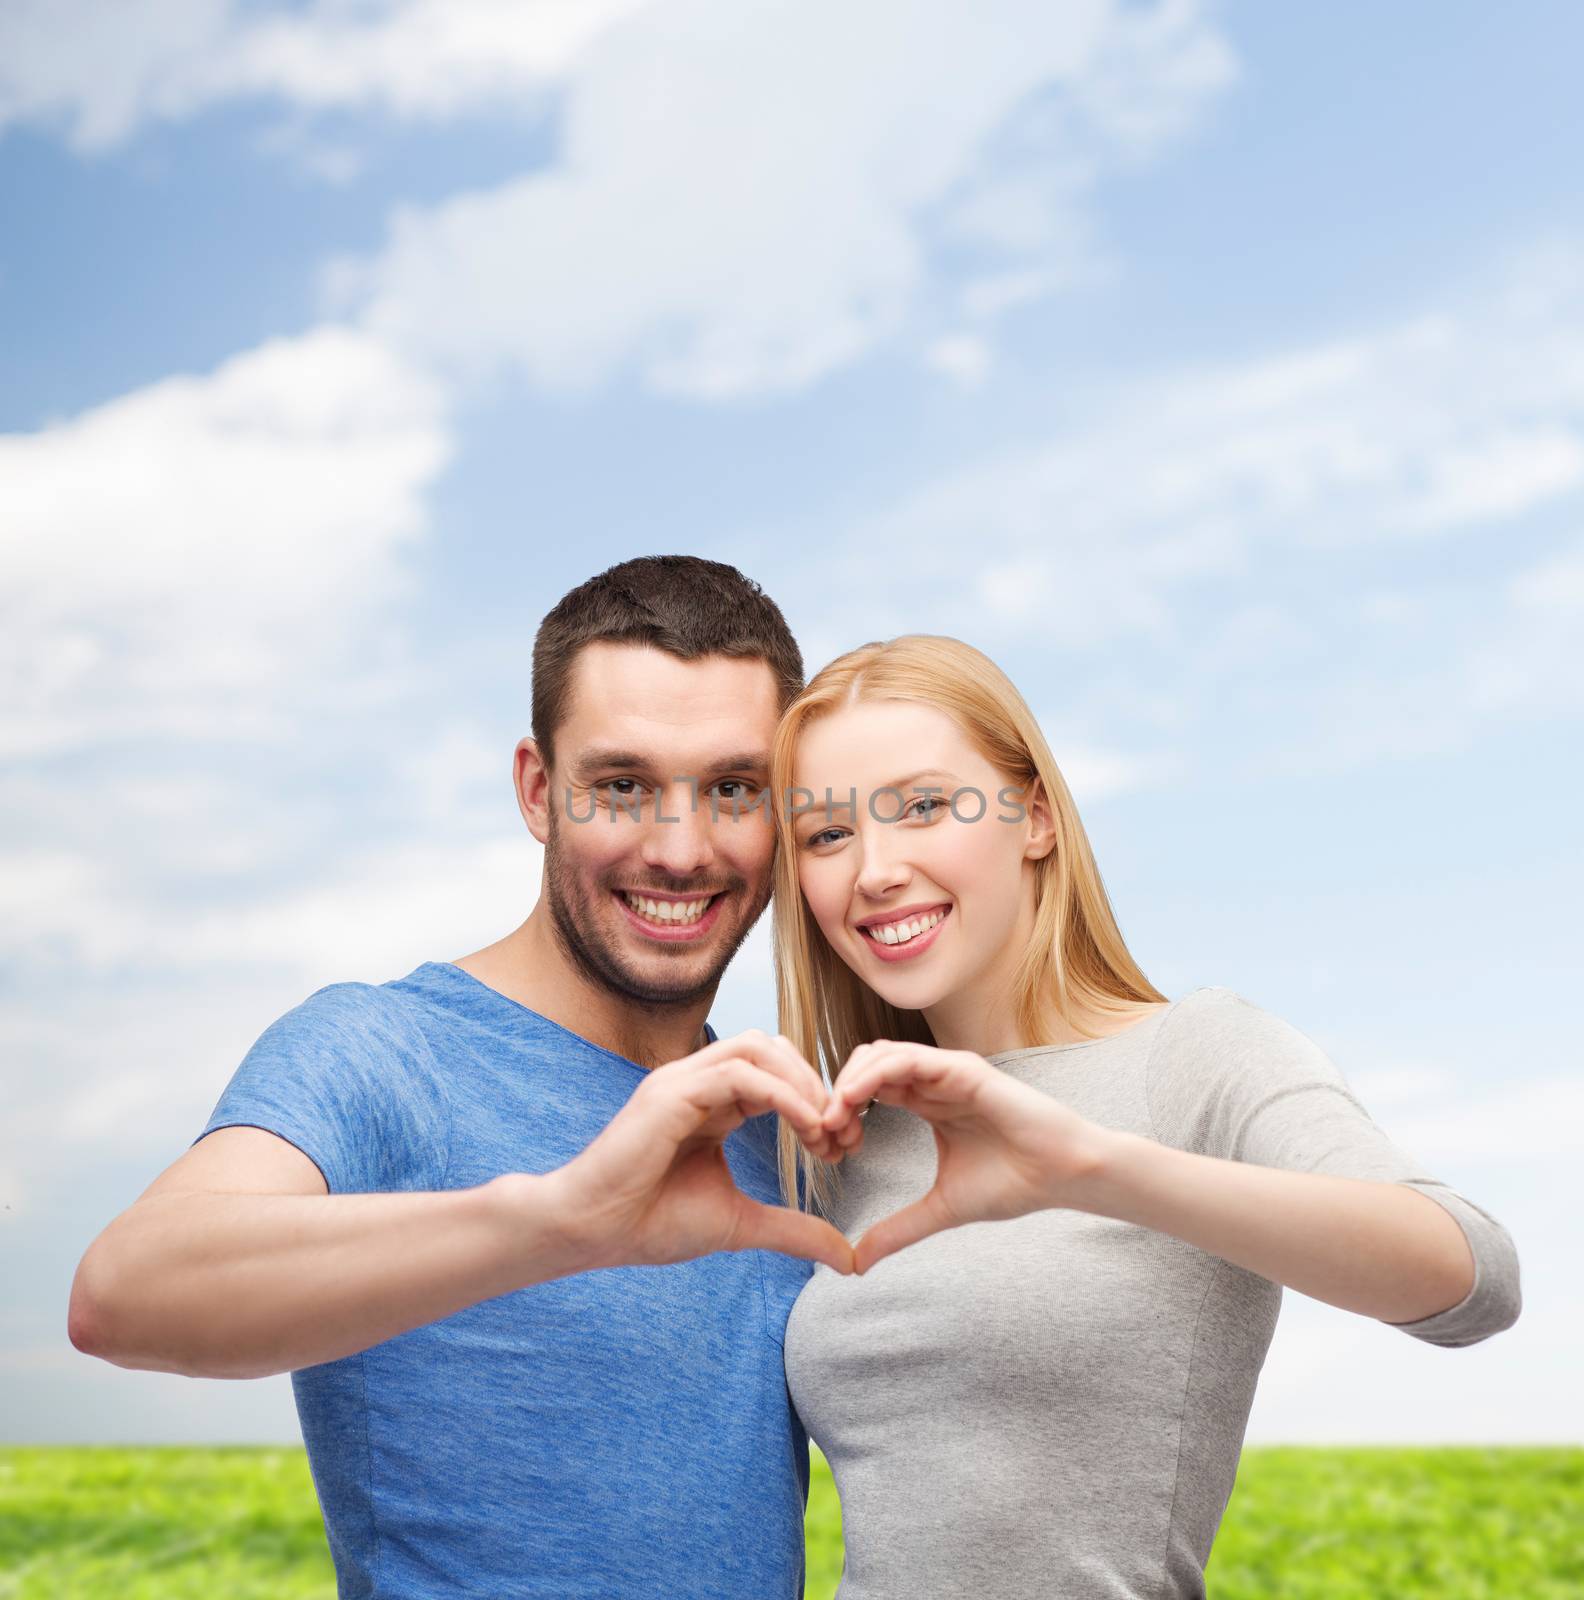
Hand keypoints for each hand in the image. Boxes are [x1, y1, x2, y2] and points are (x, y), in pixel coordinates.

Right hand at [547, 1029, 854, 1274]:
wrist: (590, 1231)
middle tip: (841, 1135)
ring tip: (824, 1129)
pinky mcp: (672, 1091)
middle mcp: (698, 1082)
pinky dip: (781, 1093)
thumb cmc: (651, 1223)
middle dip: (816, 1085)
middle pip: (773, 1048)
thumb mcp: (739, 1224)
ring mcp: (682, 1081)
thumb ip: (792, 1230)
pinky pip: (739, 1073)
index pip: (776, 1073)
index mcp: (713, 1104)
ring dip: (801, 1082)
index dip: (816, 1102)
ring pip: (757, 1047)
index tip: (840, 1148)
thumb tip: (847, 1257)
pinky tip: (806, 1126)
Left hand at [821, 1040, 1111, 1272]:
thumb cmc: (1012, 1184)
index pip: (867, 1089)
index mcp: (926, 1102)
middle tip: (824, 1133)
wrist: (1061, 1176)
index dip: (840, 1113)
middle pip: (865, 1066)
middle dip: (836, 1094)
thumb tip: (857, 1262)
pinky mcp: (963, 1068)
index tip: (829, 1150)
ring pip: (880, 1055)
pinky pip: (908, 1058)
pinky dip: (875, 1073)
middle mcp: (932, 1080)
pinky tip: (854, 1100)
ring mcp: (947, 1070)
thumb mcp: (941, 1209)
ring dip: (849, 1081)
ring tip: (833, 1117)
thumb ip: (899, 1229)